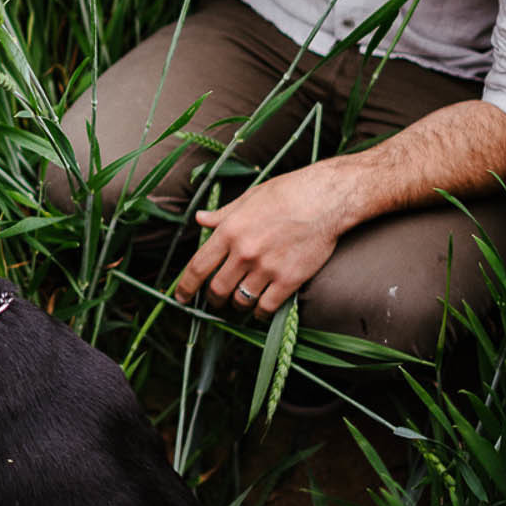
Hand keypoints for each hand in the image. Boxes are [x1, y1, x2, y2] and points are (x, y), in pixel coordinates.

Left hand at [172, 164, 347, 319]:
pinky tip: (260, 309)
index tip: (180, 298)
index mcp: (229, 231)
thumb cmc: (286, 193)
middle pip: (217, 289)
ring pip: (240, 301)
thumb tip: (200, 219)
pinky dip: (259, 313)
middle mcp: (244, 252)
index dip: (185, 287)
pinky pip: (266, 307)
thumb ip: (222, 215)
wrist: (325, 199)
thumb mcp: (248, 198)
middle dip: (212, 299)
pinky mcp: (289, 279)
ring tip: (239, 302)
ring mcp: (266, 268)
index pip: (198, 267)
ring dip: (236, 306)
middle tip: (216, 300)